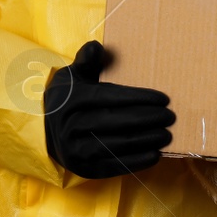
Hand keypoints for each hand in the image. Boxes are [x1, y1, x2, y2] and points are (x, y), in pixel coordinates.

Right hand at [43, 40, 174, 179]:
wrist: (47, 134)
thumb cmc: (68, 101)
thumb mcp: (72, 77)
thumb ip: (86, 61)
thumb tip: (96, 47)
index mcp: (69, 100)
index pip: (107, 97)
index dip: (137, 97)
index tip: (163, 98)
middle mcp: (69, 126)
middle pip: (113, 121)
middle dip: (146, 119)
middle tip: (170, 116)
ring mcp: (75, 150)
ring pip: (115, 145)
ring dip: (145, 140)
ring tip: (166, 134)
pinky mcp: (83, 169)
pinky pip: (112, 166)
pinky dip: (135, 162)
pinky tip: (154, 155)